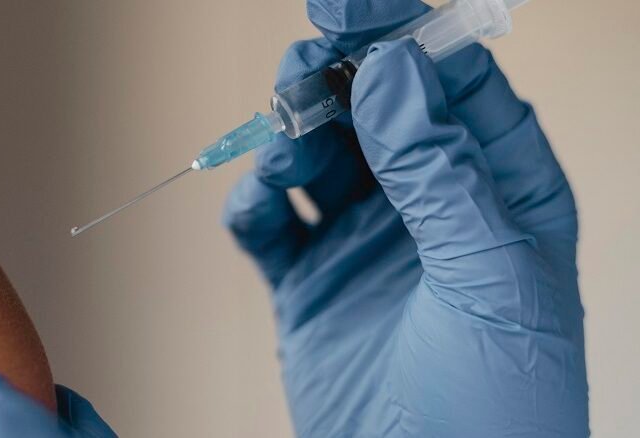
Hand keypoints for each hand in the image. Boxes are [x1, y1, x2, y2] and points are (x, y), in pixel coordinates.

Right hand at [222, 0, 587, 435]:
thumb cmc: (496, 406)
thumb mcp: (488, 278)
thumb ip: (440, 171)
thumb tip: (394, 70)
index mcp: (501, 198)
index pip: (456, 92)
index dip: (409, 41)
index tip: (355, 8)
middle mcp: (430, 211)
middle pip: (377, 113)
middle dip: (337, 81)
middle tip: (303, 66)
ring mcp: (365, 247)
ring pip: (319, 160)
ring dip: (292, 140)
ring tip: (281, 145)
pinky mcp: (310, 287)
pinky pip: (271, 227)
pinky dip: (254, 205)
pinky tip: (257, 204)